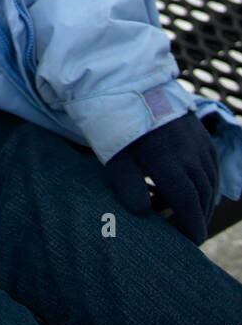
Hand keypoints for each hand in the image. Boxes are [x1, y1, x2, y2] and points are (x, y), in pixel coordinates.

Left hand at [102, 111, 219, 244]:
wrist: (126, 81)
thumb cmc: (115, 120)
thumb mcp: (114, 155)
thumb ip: (127, 187)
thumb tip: (142, 214)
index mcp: (170, 163)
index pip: (189, 206)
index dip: (191, 228)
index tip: (189, 243)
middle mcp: (190, 154)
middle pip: (202, 197)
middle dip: (196, 218)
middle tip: (184, 233)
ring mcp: (198, 142)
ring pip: (210, 182)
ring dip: (201, 201)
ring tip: (182, 213)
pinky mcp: (199, 132)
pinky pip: (211, 165)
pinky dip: (205, 182)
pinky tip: (191, 188)